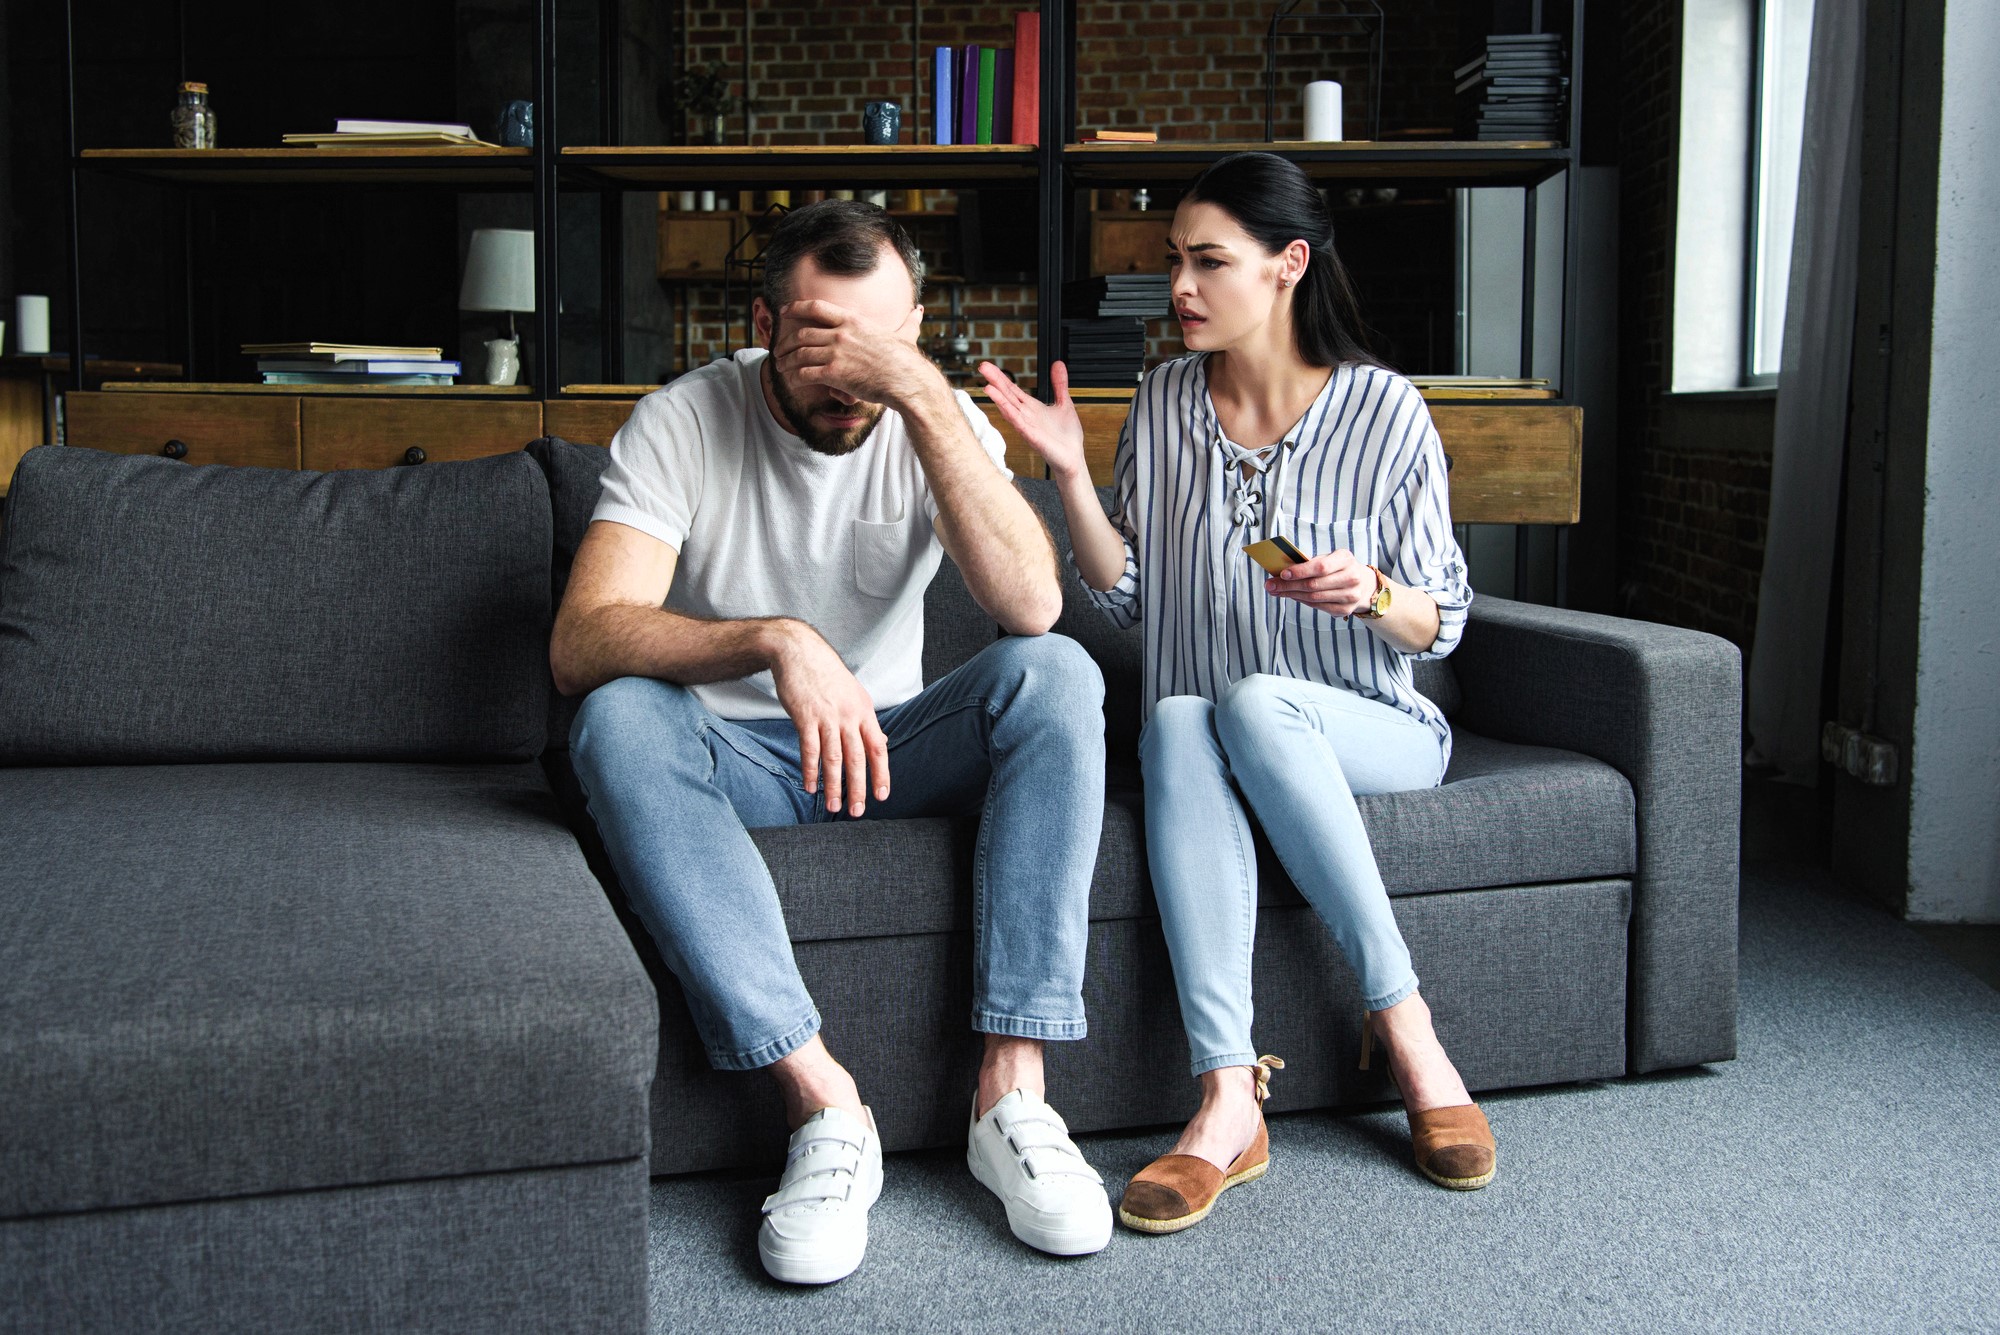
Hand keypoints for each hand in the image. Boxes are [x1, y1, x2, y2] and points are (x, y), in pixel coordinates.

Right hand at [768, 621, 890, 816]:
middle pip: (857, 758)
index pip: (878, 748)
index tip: (882, 796)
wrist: (799, 651)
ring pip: (834, 758)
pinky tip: (810, 787)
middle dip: (858, 788)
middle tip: (858, 811)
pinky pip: (810, 749)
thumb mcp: (854, 694)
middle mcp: (849, 715)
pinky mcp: (805, 716)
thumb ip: (865, 721)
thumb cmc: (826, 675)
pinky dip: (810, 770)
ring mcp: (827, 716)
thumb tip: (882, 743)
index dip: (881, 774)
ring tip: (833, 806)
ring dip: (834, 785)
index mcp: (864, 711)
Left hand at [772, 300, 935, 410]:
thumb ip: (908, 322)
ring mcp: (836, 353)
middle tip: (779, 348)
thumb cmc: (907, 361)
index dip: (796, 308)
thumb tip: (919, 311)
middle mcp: (841, 334)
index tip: (785, 311)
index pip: (816, 307)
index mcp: (853, 321)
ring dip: (786, 361)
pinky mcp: (834, 374)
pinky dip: (794, 378)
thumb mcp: (905, 335)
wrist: (907, 381)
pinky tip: (791, 381)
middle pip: (802, 333)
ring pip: (799, 354)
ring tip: (781, 366)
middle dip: (786, 341)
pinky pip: (804, 374)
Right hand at [977, 360, 1088, 481]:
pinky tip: (1002, 405)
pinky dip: (1010, 414)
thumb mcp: (1065, 403)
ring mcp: (1027, 427)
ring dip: (998, 398)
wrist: (1073, 458)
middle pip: (1007, 395)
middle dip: (995, 381)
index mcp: (1032, 408)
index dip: (1001, 377)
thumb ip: (1059, 384)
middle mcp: (1026, 416)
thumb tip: (1058, 364)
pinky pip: (1019, 424)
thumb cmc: (1067, 437)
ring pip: (1009, 409)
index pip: (1012, 389)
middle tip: (982, 367)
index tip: (988, 366)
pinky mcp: (1032, 437)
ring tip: (987, 386)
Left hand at [1265, 549, 1375, 616]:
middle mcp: (1352, 578)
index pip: (1320, 567)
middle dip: (1288, 585)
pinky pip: (1318, 606)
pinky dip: (1302, 601)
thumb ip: (1310, 562)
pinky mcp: (1345, 609)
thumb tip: (1281, 571)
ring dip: (1292, 594)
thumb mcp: (1329, 558)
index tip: (1282, 574)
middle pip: (1314, 585)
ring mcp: (1350, 596)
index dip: (1300, 571)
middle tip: (1270, 585)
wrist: (1363, 583)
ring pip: (1314, 597)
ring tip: (1277, 591)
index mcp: (1346, 559)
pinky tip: (1292, 596)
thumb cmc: (1338, 567)